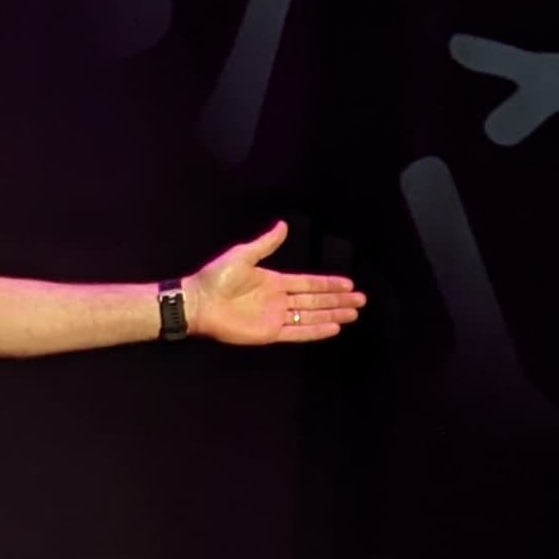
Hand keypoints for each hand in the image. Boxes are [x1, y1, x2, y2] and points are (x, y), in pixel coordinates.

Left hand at [182, 220, 363, 350]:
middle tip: (361, 301)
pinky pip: (297, 332)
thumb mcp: (244, 255)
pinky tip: (334, 327)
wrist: (198, 302)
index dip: (328, 284)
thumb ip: (266, 243)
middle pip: (315, 301)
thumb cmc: (216, 277)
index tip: (349, 283)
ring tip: (354, 314)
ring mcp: (275, 318)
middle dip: (338, 300)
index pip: (308, 283)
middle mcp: (279, 300)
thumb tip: (284, 225)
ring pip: (311, 316)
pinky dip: (316, 330)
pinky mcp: (269, 334)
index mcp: (274, 282)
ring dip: (332, 314)